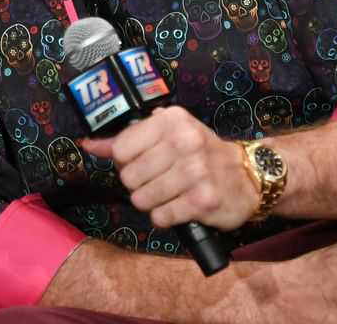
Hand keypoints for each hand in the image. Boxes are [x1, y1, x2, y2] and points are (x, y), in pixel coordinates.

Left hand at [79, 105, 257, 229]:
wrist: (248, 175)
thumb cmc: (199, 152)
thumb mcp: (166, 135)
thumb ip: (125, 140)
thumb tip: (88, 144)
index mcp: (170, 120)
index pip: (120, 148)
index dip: (126, 161)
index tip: (141, 161)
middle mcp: (184, 141)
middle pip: (129, 176)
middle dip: (138, 184)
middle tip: (157, 180)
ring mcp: (196, 171)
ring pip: (142, 199)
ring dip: (151, 202)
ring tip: (167, 193)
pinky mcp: (204, 200)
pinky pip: (161, 216)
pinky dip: (165, 216)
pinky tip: (178, 206)